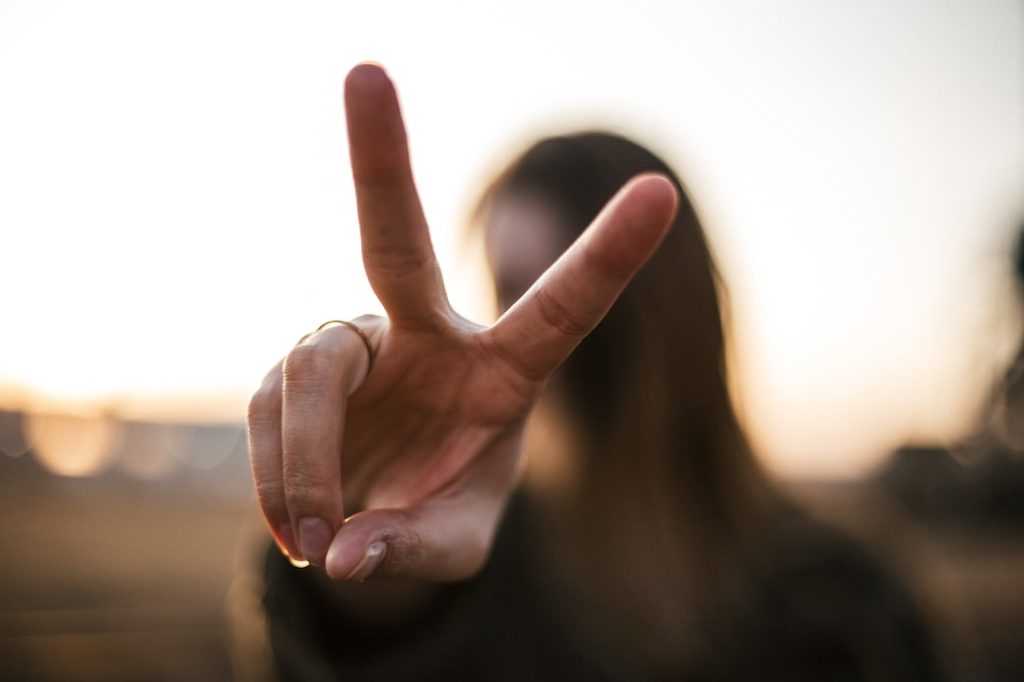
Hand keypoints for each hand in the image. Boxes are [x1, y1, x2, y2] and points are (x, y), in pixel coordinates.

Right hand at [247, 63, 677, 581]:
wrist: (372, 518)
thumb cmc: (436, 515)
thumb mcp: (454, 544)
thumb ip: (417, 551)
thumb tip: (350, 557)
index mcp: (501, 370)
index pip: (561, 309)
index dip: (606, 256)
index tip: (661, 191)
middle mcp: (424, 333)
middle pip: (395, 240)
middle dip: (381, 158)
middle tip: (362, 71)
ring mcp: (352, 344)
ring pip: (309, 376)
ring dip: (305, 467)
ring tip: (318, 538)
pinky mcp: (291, 369)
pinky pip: (268, 414)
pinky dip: (275, 482)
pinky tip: (298, 528)